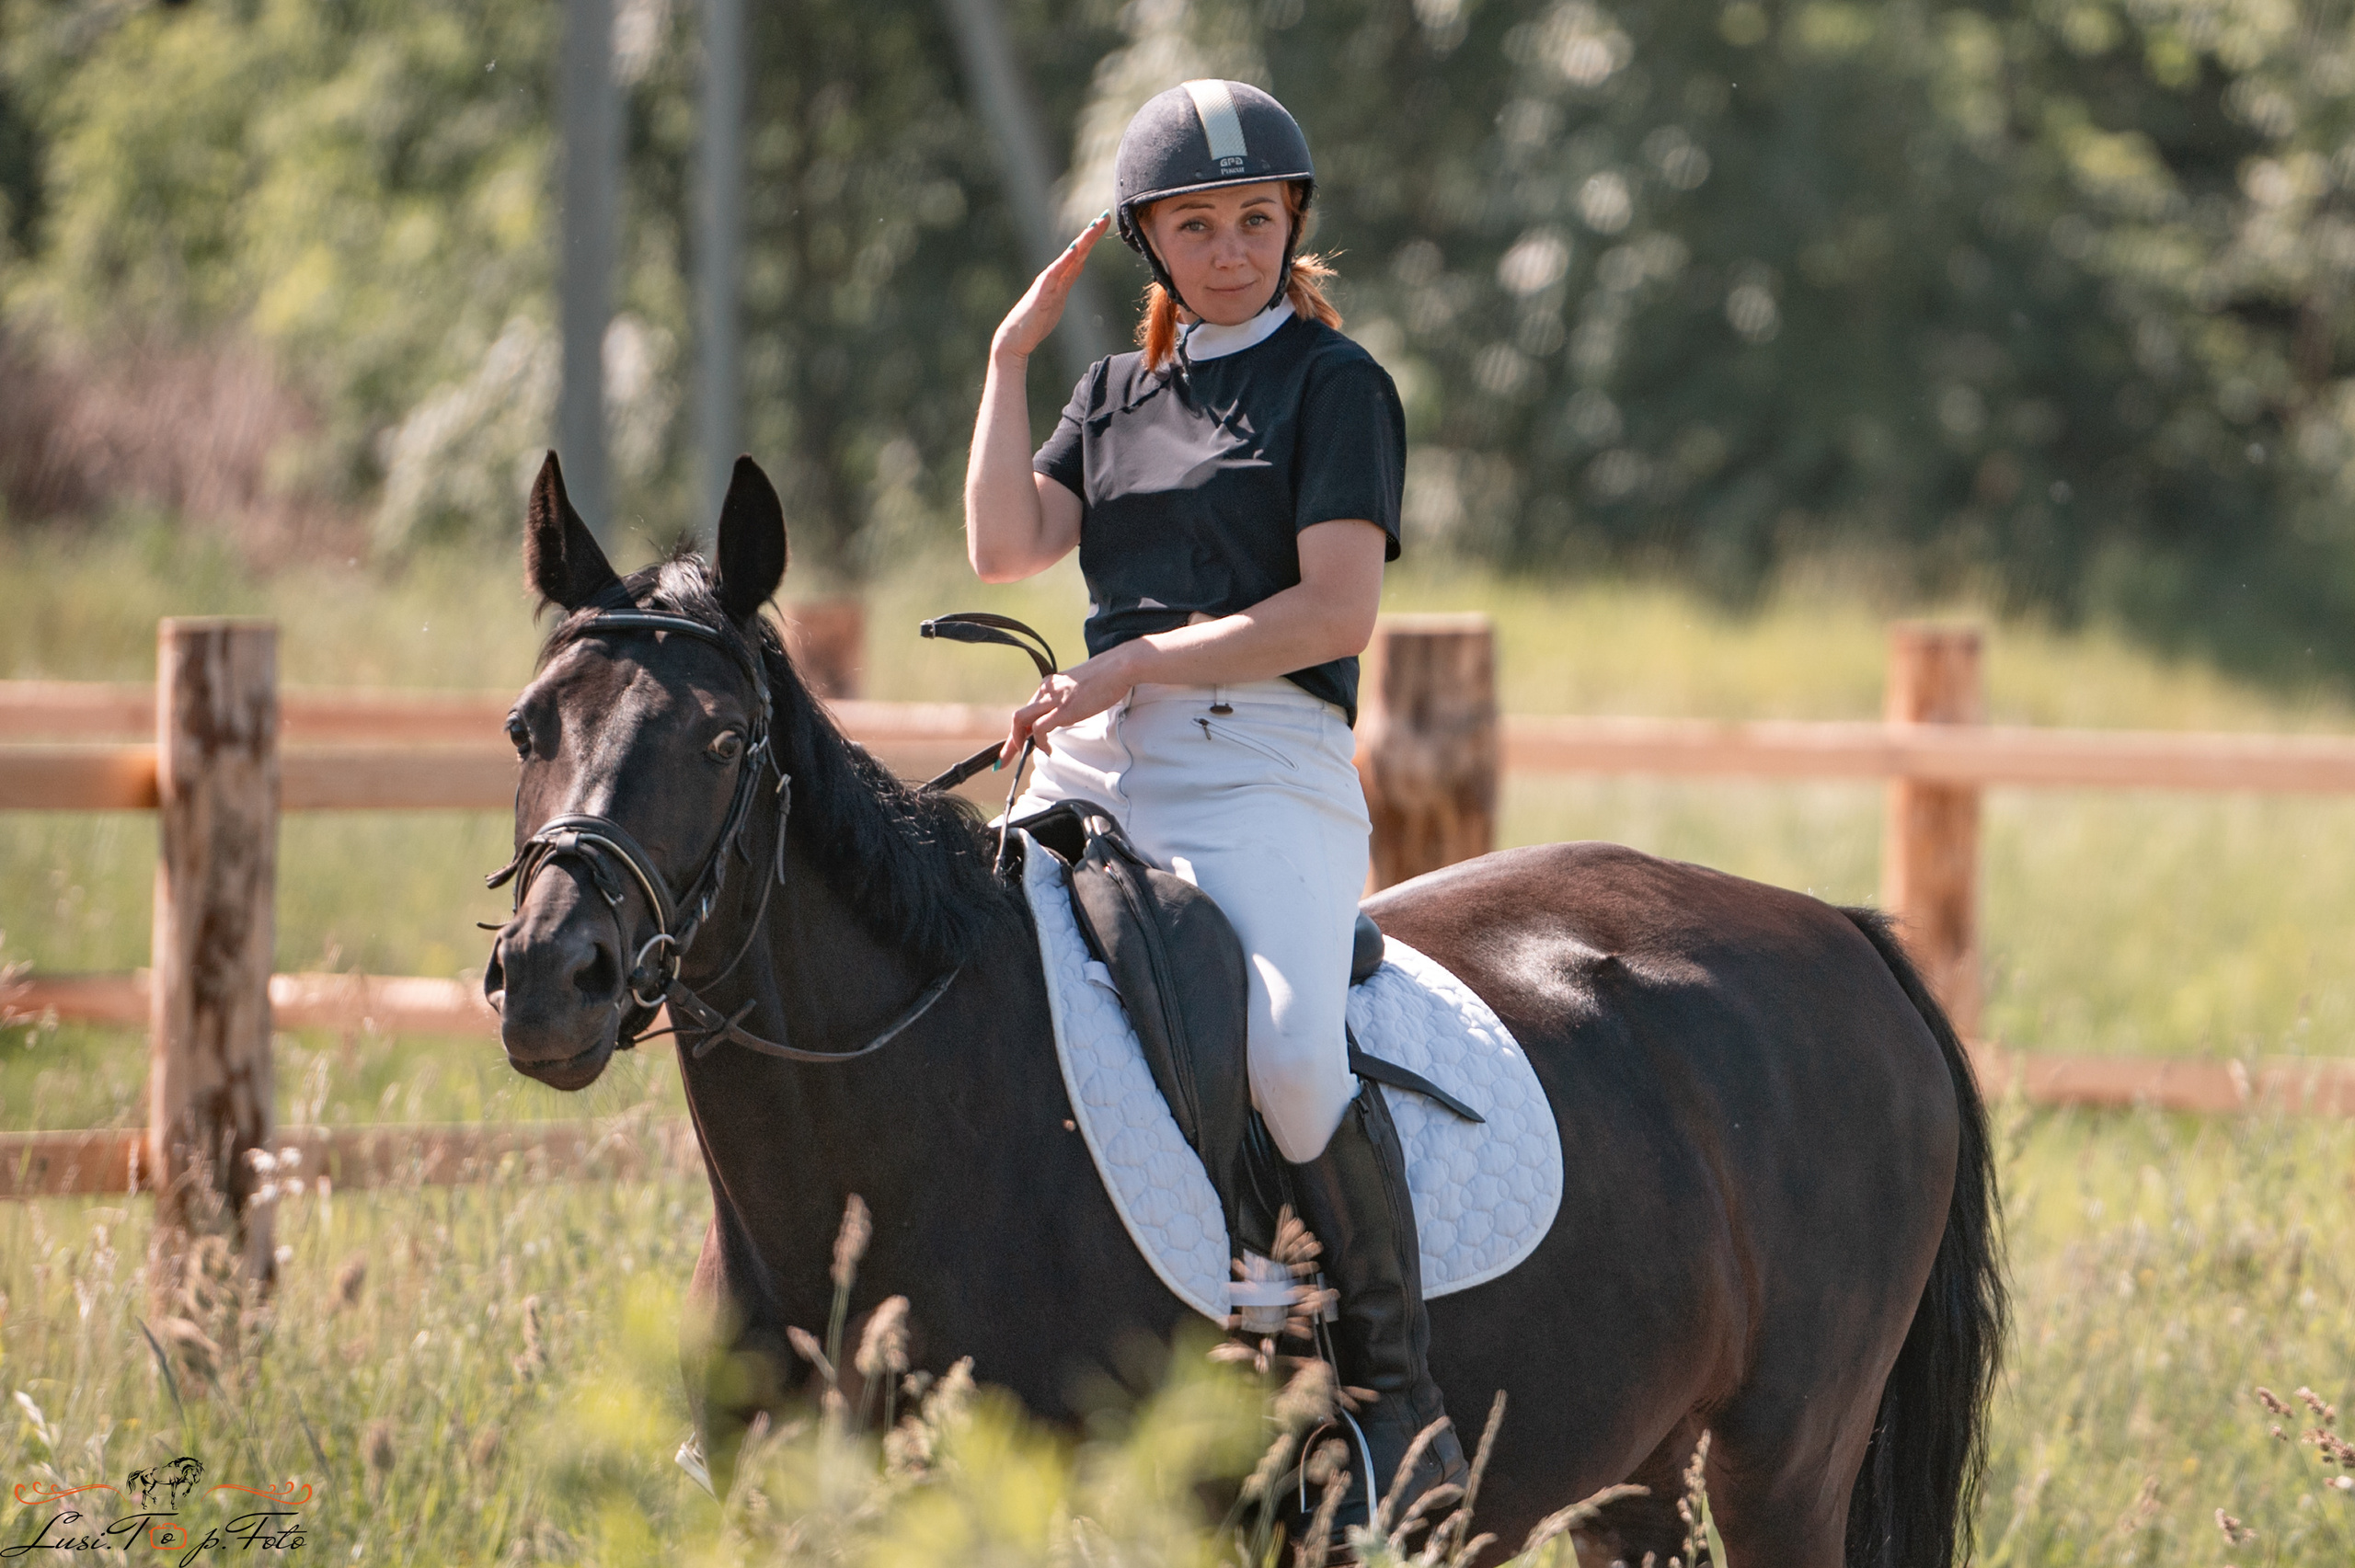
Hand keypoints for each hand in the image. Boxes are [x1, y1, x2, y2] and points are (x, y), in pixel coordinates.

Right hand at [991, 213, 1111, 361]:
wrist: (1015, 338)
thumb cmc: (1035, 322)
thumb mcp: (1057, 300)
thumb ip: (1065, 283)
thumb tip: (1077, 270)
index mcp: (1060, 279)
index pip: (1079, 256)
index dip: (1091, 239)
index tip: (1103, 222)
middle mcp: (1054, 276)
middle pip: (1076, 252)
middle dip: (1090, 234)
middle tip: (1104, 217)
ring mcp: (1047, 284)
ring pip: (1068, 260)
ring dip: (1081, 243)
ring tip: (1093, 227)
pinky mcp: (1041, 294)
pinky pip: (1054, 275)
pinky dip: (1064, 261)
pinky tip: (1074, 250)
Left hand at [999, 645, 1141, 762]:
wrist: (1118, 668)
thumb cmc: (1105, 678)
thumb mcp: (1079, 689)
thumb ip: (1067, 700)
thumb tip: (1065, 716)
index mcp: (1049, 685)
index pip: (1027, 710)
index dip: (1017, 731)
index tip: (1012, 747)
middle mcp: (1046, 690)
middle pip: (1018, 718)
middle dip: (1010, 742)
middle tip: (1004, 760)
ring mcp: (1053, 699)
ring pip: (1020, 721)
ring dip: (1016, 742)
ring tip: (1022, 756)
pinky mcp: (1063, 709)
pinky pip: (1039, 729)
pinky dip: (1039, 742)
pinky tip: (1048, 750)